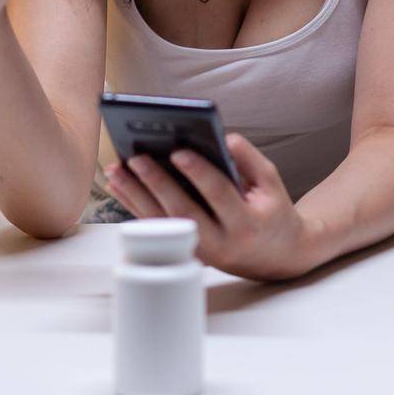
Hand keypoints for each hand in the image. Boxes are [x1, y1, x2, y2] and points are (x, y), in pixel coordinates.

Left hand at [103, 133, 312, 281]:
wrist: (277, 257)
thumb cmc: (272, 212)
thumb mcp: (272, 184)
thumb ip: (250, 159)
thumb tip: (223, 137)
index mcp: (246, 223)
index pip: (219, 194)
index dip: (199, 172)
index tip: (178, 151)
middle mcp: (221, 243)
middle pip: (182, 211)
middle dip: (157, 183)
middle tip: (136, 158)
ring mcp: (200, 252)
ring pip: (162, 223)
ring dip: (136, 195)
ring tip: (116, 169)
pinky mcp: (186, 252)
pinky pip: (157, 228)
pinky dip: (135, 205)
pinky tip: (120, 185)